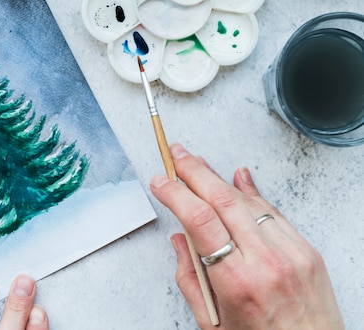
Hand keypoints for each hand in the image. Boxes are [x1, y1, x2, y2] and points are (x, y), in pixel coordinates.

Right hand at [150, 143, 343, 328]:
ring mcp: (290, 252)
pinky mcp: (306, 249)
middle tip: (176, 154)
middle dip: (194, 171)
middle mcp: (266, 261)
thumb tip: (180, 239)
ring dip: (218, 178)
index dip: (176, 193)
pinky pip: (272, 211)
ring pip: (247, 201)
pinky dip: (250, 192)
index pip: (200, 220)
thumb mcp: (212, 321)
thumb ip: (190, 278)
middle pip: (223, 200)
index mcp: (236, 281)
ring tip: (197, 163)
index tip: (160, 182)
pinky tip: (237, 178)